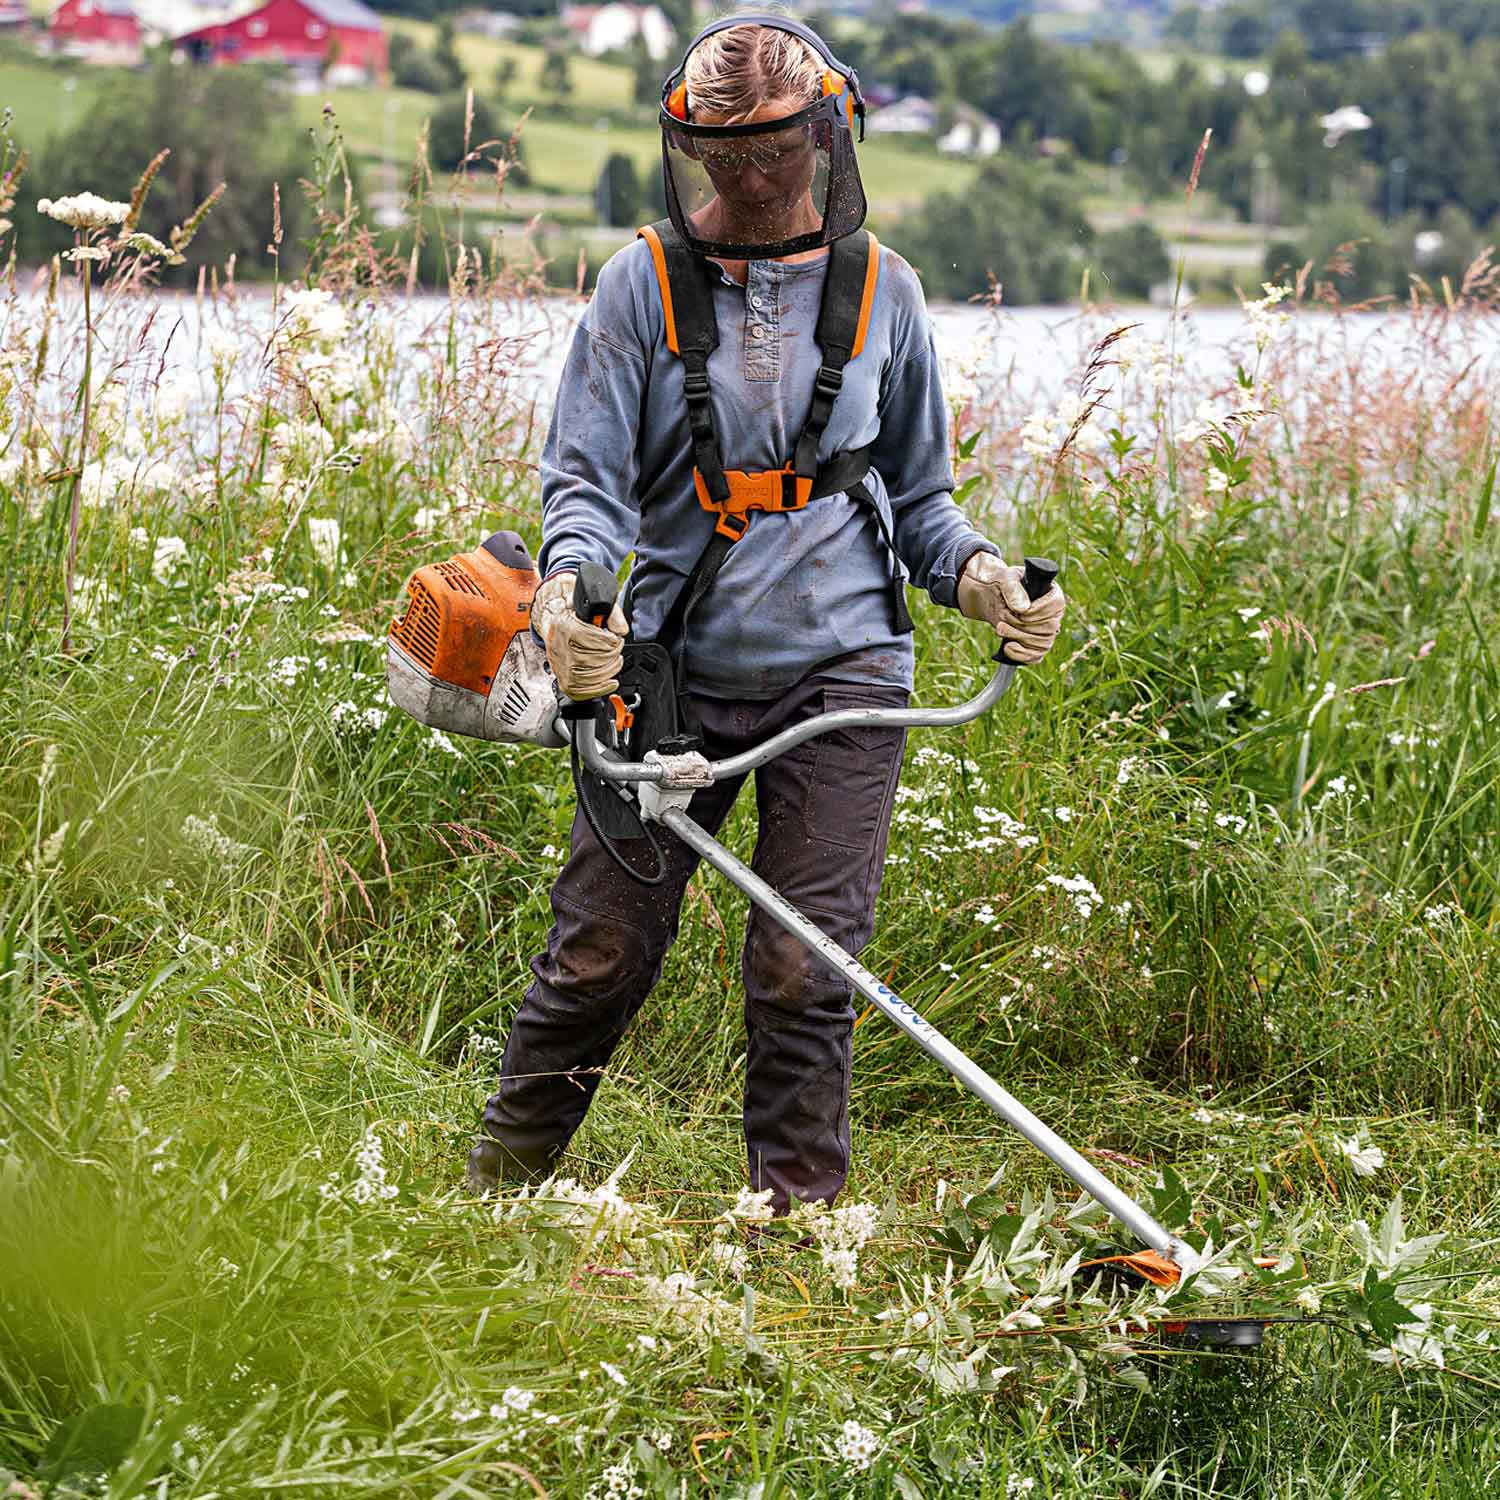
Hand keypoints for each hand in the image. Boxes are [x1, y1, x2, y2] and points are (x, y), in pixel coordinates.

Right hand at [531, 569, 628, 698]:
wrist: (554, 625)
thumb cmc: (575, 616)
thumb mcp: (593, 606)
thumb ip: (612, 614)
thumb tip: (621, 630)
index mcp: (565, 627)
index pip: (598, 641)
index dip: (613, 640)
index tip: (615, 639)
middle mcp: (560, 648)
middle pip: (597, 659)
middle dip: (614, 654)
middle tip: (616, 648)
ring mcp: (561, 667)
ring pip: (593, 676)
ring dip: (610, 670)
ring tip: (615, 661)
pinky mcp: (564, 681)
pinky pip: (585, 692)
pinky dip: (602, 688)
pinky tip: (610, 682)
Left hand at [956, 550, 1065, 664]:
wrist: (993, 598)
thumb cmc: (1003, 584)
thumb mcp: (1005, 579)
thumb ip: (1013, 589)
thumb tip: (1022, 608)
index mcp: (1052, 593)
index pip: (1056, 605)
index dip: (1037, 612)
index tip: (1018, 611)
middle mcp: (1054, 613)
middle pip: (1050, 627)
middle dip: (1023, 627)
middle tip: (1002, 623)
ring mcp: (1047, 631)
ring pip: (1042, 643)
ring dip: (1019, 639)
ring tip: (1000, 629)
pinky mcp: (1037, 644)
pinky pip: (1036, 656)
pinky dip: (1021, 655)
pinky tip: (1007, 647)